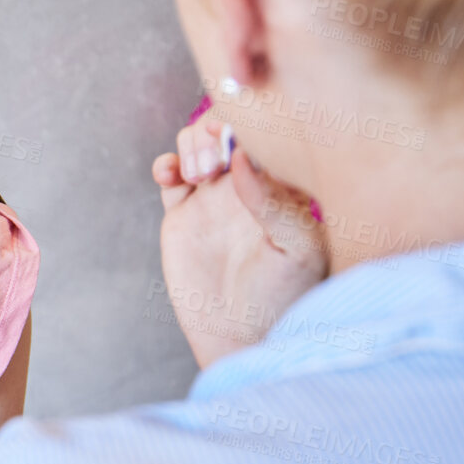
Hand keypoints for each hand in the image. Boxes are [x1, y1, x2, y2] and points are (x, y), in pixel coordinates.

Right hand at [152, 118, 327, 367]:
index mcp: (285, 186)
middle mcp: (249, 184)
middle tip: (214, 163)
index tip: (240, 145)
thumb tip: (243, 156)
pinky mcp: (182, 214)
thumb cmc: (282, 299)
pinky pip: (169, 173)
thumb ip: (274, 202)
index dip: (252, 125)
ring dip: (191, 145)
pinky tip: (172, 177)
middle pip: (228, 127)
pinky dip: (166, 163)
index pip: (270, 134)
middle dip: (215, 129)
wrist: (241, 338)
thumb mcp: (296, 250)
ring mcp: (214, 197)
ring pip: (196, 142)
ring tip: (197, 177)